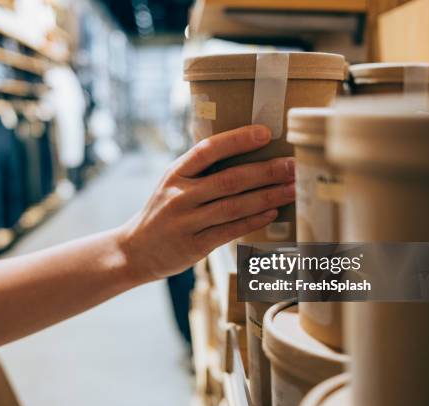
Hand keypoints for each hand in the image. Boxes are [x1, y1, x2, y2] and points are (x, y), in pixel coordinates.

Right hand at [119, 125, 294, 280]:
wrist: (135, 250)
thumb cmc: (162, 211)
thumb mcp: (171, 183)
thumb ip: (199, 170)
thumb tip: (244, 151)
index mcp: (174, 174)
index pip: (207, 149)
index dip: (237, 140)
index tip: (266, 133)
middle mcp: (179, 196)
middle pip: (229, 179)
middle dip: (265, 171)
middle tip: (293, 165)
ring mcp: (186, 222)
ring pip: (234, 206)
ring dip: (267, 196)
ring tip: (292, 188)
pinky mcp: (194, 246)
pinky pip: (229, 231)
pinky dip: (253, 221)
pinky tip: (272, 212)